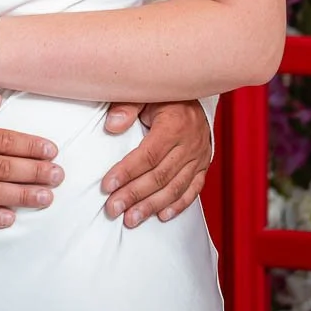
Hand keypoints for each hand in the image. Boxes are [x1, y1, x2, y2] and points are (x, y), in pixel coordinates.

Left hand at [101, 99, 212, 226]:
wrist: (197, 91)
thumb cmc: (165, 94)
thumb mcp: (145, 93)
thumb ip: (127, 107)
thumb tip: (111, 126)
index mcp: (173, 125)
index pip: (148, 155)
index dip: (126, 172)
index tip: (107, 186)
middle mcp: (189, 144)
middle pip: (159, 176)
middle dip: (134, 195)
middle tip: (113, 209)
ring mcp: (198, 157)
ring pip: (175, 188)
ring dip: (151, 206)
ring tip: (131, 218)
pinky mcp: (203, 166)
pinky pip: (192, 190)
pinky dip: (178, 205)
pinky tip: (161, 216)